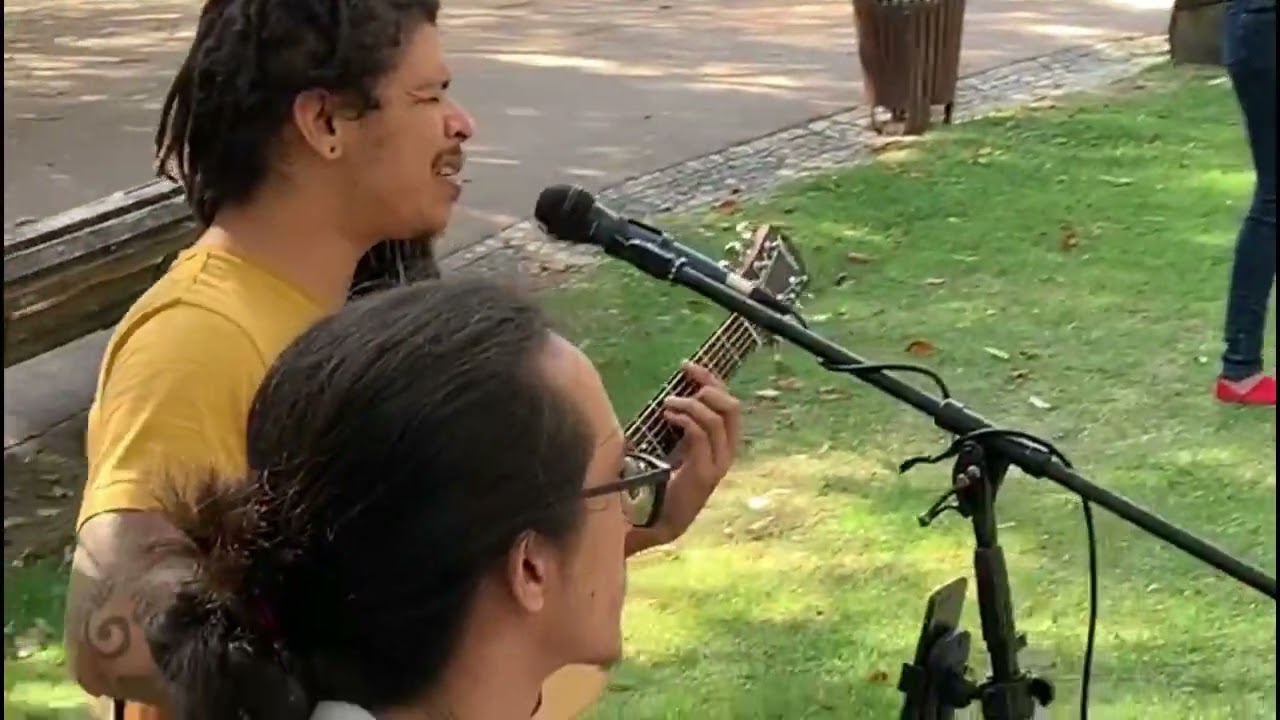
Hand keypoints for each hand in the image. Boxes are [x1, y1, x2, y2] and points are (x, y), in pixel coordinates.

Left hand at [649, 362, 741, 543]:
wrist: (661, 519)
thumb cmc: (664, 480)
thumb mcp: (678, 446)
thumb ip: (683, 424)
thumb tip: (672, 393)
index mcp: (724, 442)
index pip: (728, 402)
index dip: (711, 379)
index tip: (687, 366)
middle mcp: (727, 451)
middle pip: (732, 407)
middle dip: (709, 385)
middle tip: (683, 379)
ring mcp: (718, 463)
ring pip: (717, 419)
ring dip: (690, 405)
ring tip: (667, 404)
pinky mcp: (705, 473)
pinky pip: (701, 436)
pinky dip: (686, 420)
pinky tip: (669, 416)